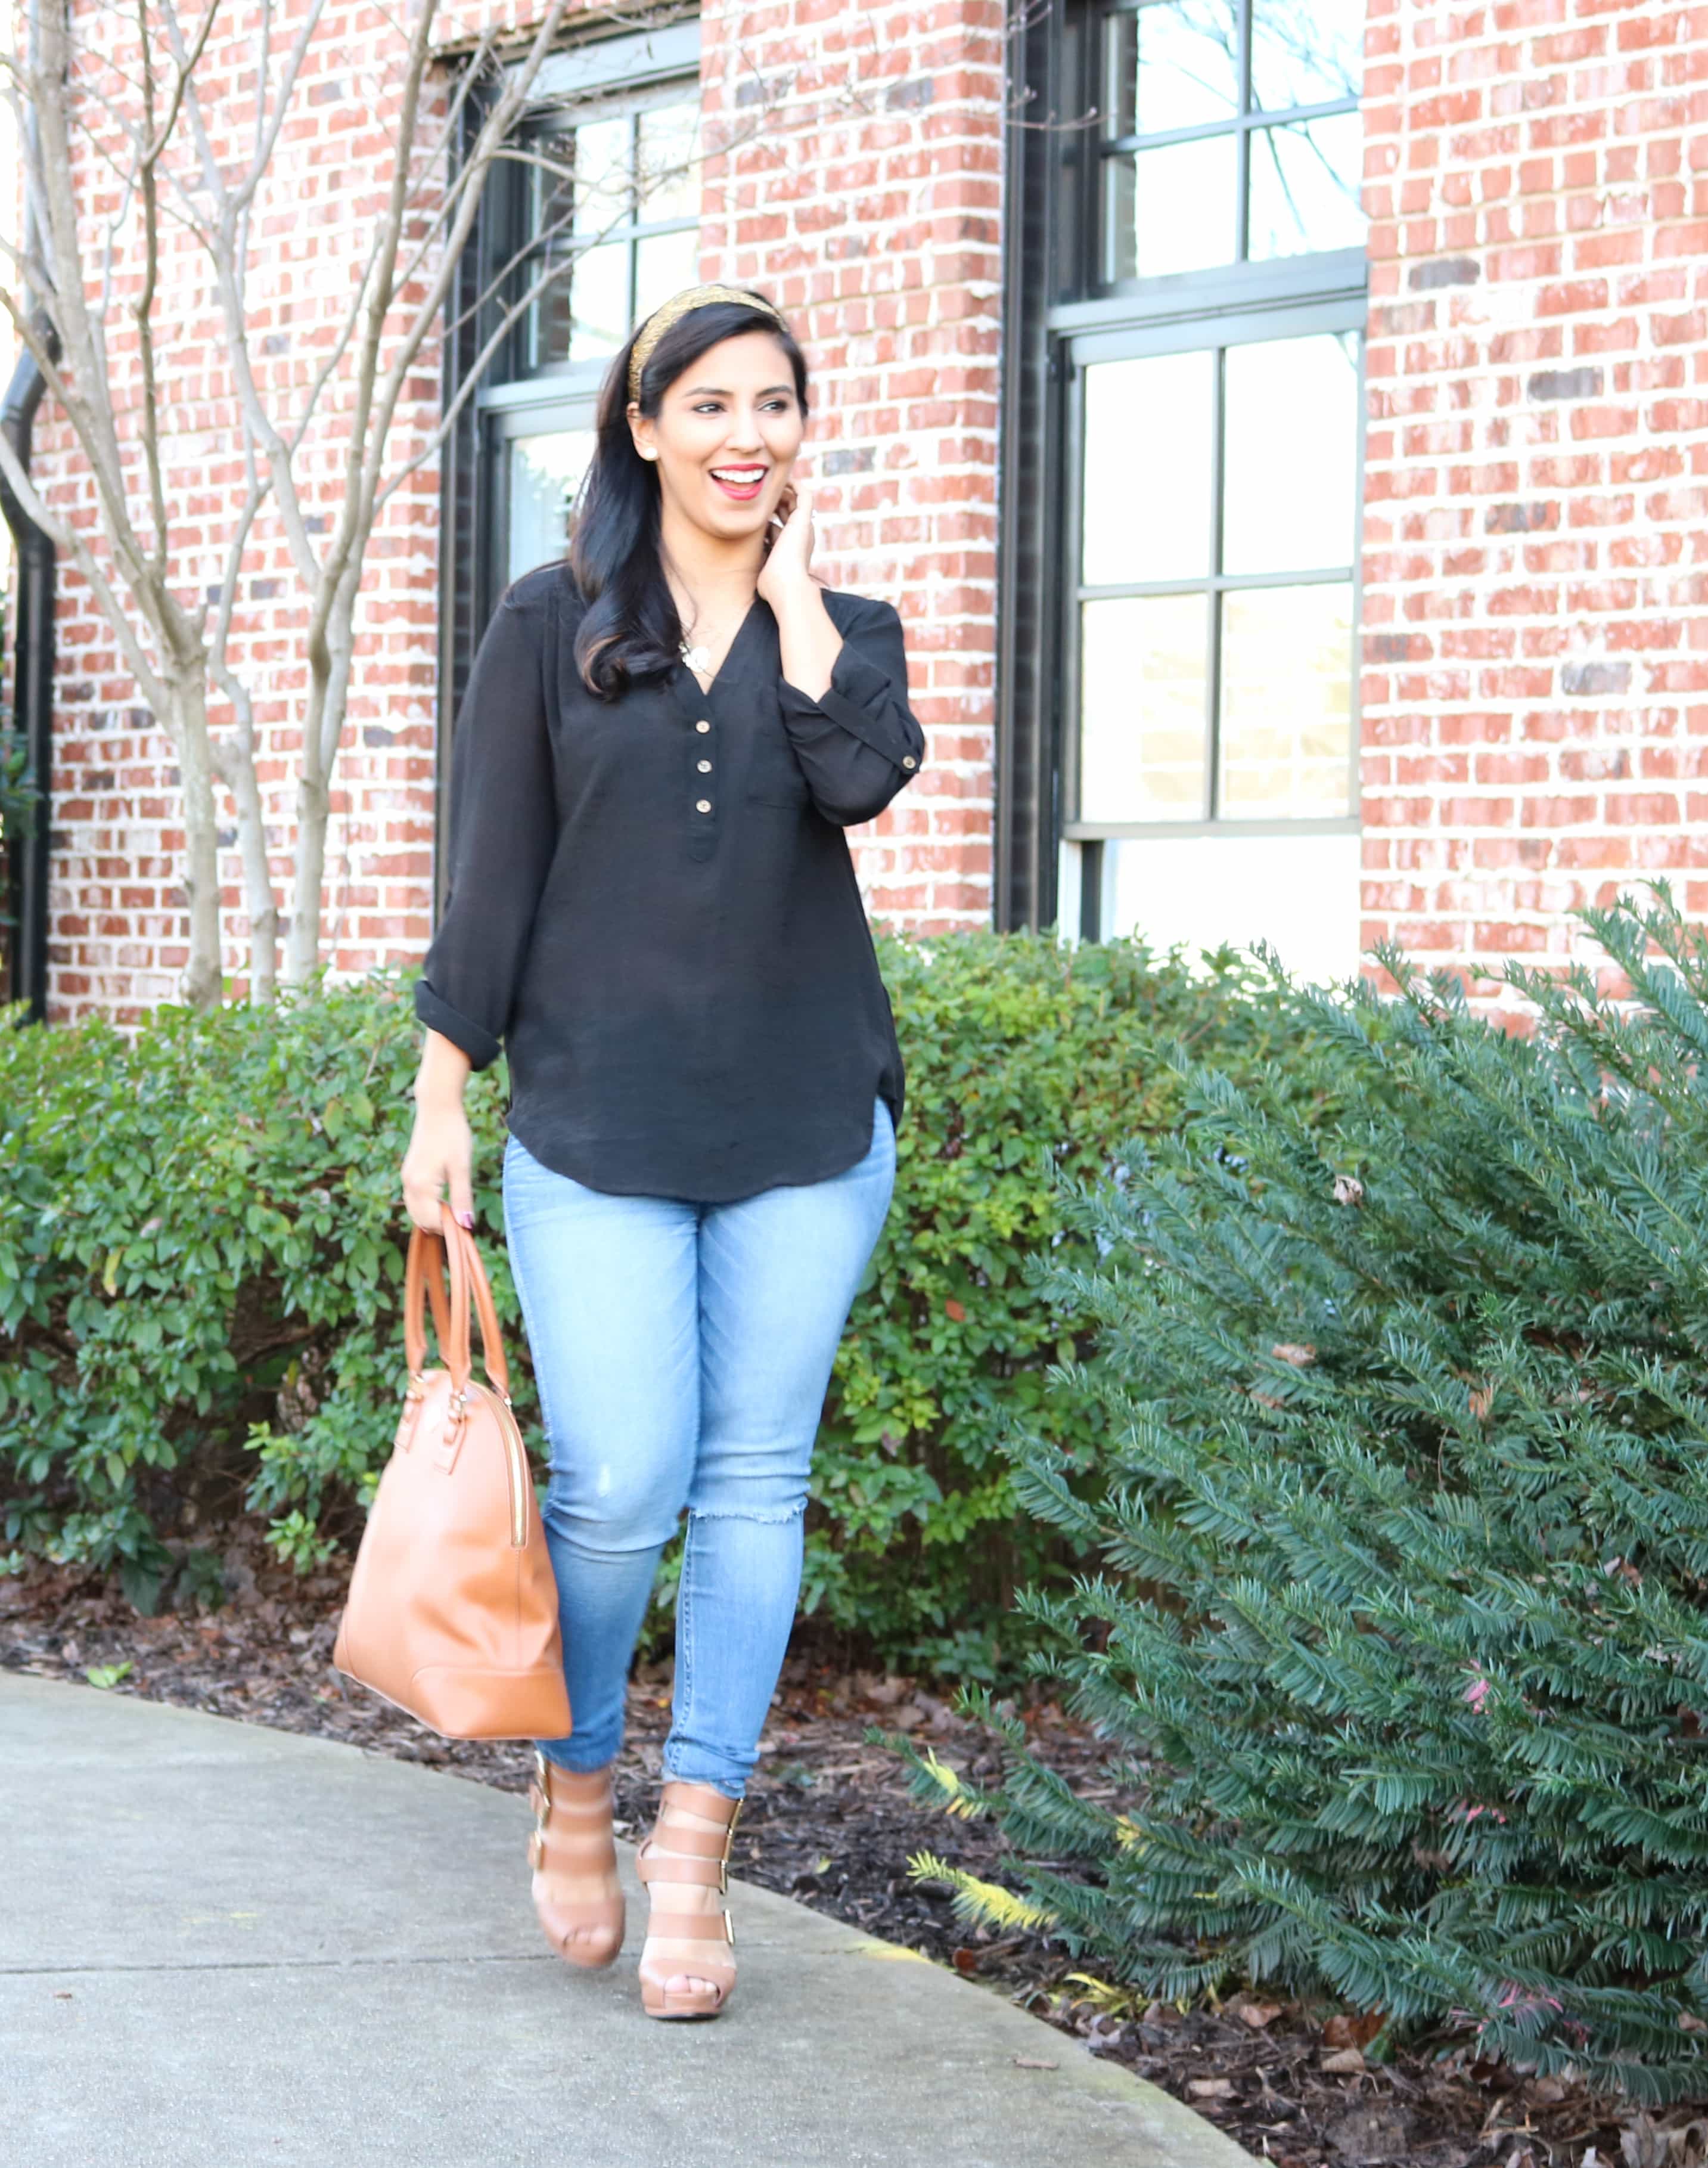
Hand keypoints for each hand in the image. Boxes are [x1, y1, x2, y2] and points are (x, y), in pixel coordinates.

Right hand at [400, 1099, 476, 1233]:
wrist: (437, 1108)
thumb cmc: (453, 1134)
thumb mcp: (462, 1168)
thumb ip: (462, 1198)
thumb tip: (466, 1224)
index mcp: (421, 1186)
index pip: (433, 1221)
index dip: (451, 1228)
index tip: (469, 1226)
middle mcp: (409, 1184)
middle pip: (421, 1220)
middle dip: (441, 1225)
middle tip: (463, 1220)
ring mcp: (406, 1178)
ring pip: (415, 1211)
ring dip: (433, 1217)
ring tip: (455, 1211)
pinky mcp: (408, 1172)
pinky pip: (414, 1199)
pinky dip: (426, 1207)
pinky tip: (443, 1201)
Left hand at [757, 482, 818, 606]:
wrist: (786, 587)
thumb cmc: (772, 584)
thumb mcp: (761, 568)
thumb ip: (757, 557)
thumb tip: (747, 550)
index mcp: (792, 547)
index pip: (782, 524)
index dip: (770, 515)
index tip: (754, 509)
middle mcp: (802, 536)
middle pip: (789, 510)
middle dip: (775, 500)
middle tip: (758, 493)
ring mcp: (804, 528)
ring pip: (797, 501)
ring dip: (783, 491)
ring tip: (767, 483)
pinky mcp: (805, 521)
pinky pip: (805, 495)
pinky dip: (796, 485)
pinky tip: (782, 479)